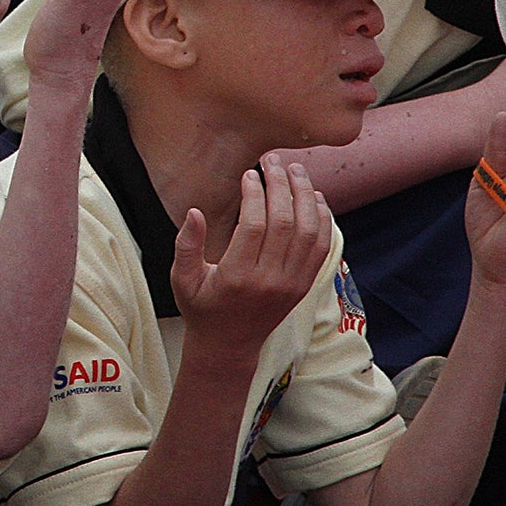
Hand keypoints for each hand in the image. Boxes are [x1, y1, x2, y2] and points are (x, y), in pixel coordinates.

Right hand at [171, 157, 332, 357]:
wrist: (229, 344)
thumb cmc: (201, 308)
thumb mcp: (182, 278)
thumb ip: (186, 245)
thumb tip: (195, 211)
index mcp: (238, 277)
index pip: (255, 226)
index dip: (255, 194)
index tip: (249, 173)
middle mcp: (271, 280)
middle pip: (286, 223)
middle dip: (281, 186)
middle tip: (273, 161)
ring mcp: (292, 283)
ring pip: (309, 232)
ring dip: (305, 196)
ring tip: (296, 171)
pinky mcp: (304, 284)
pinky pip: (321, 247)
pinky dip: (323, 219)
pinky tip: (314, 197)